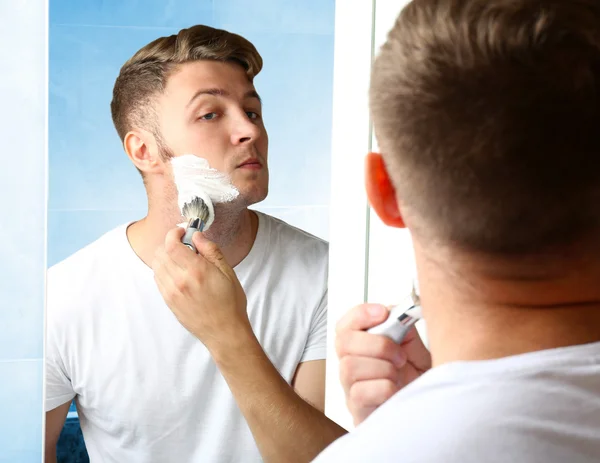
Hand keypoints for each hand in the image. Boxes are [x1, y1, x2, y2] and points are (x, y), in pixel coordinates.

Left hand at [152, 227, 249, 351]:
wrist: (224, 332)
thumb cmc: (230, 303)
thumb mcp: (228, 272)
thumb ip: (211, 251)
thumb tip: (197, 235)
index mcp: (196, 270)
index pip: (172, 244)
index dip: (174, 233)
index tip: (182, 231)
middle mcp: (179, 281)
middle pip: (160, 253)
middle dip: (170, 243)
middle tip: (183, 244)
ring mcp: (171, 292)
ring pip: (156, 265)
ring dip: (165, 256)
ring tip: (181, 259)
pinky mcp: (168, 302)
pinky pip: (158, 279)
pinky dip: (164, 270)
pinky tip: (178, 273)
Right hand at [336, 303, 431, 425]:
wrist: (426, 411)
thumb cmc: (415, 380)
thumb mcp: (415, 349)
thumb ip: (403, 329)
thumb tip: (394, 312)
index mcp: (361, 346)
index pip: (345, 324)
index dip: (360, 314)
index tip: (383, 313)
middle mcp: (350, 365)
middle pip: (343, 342)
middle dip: (377, 344)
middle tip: (399, 355)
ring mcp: (350, 388)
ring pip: (350, 366)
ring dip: (383, 368)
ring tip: (398, 375)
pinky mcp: (356, 410)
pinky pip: (360, 392)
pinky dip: (384, 388)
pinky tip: (395, 391)